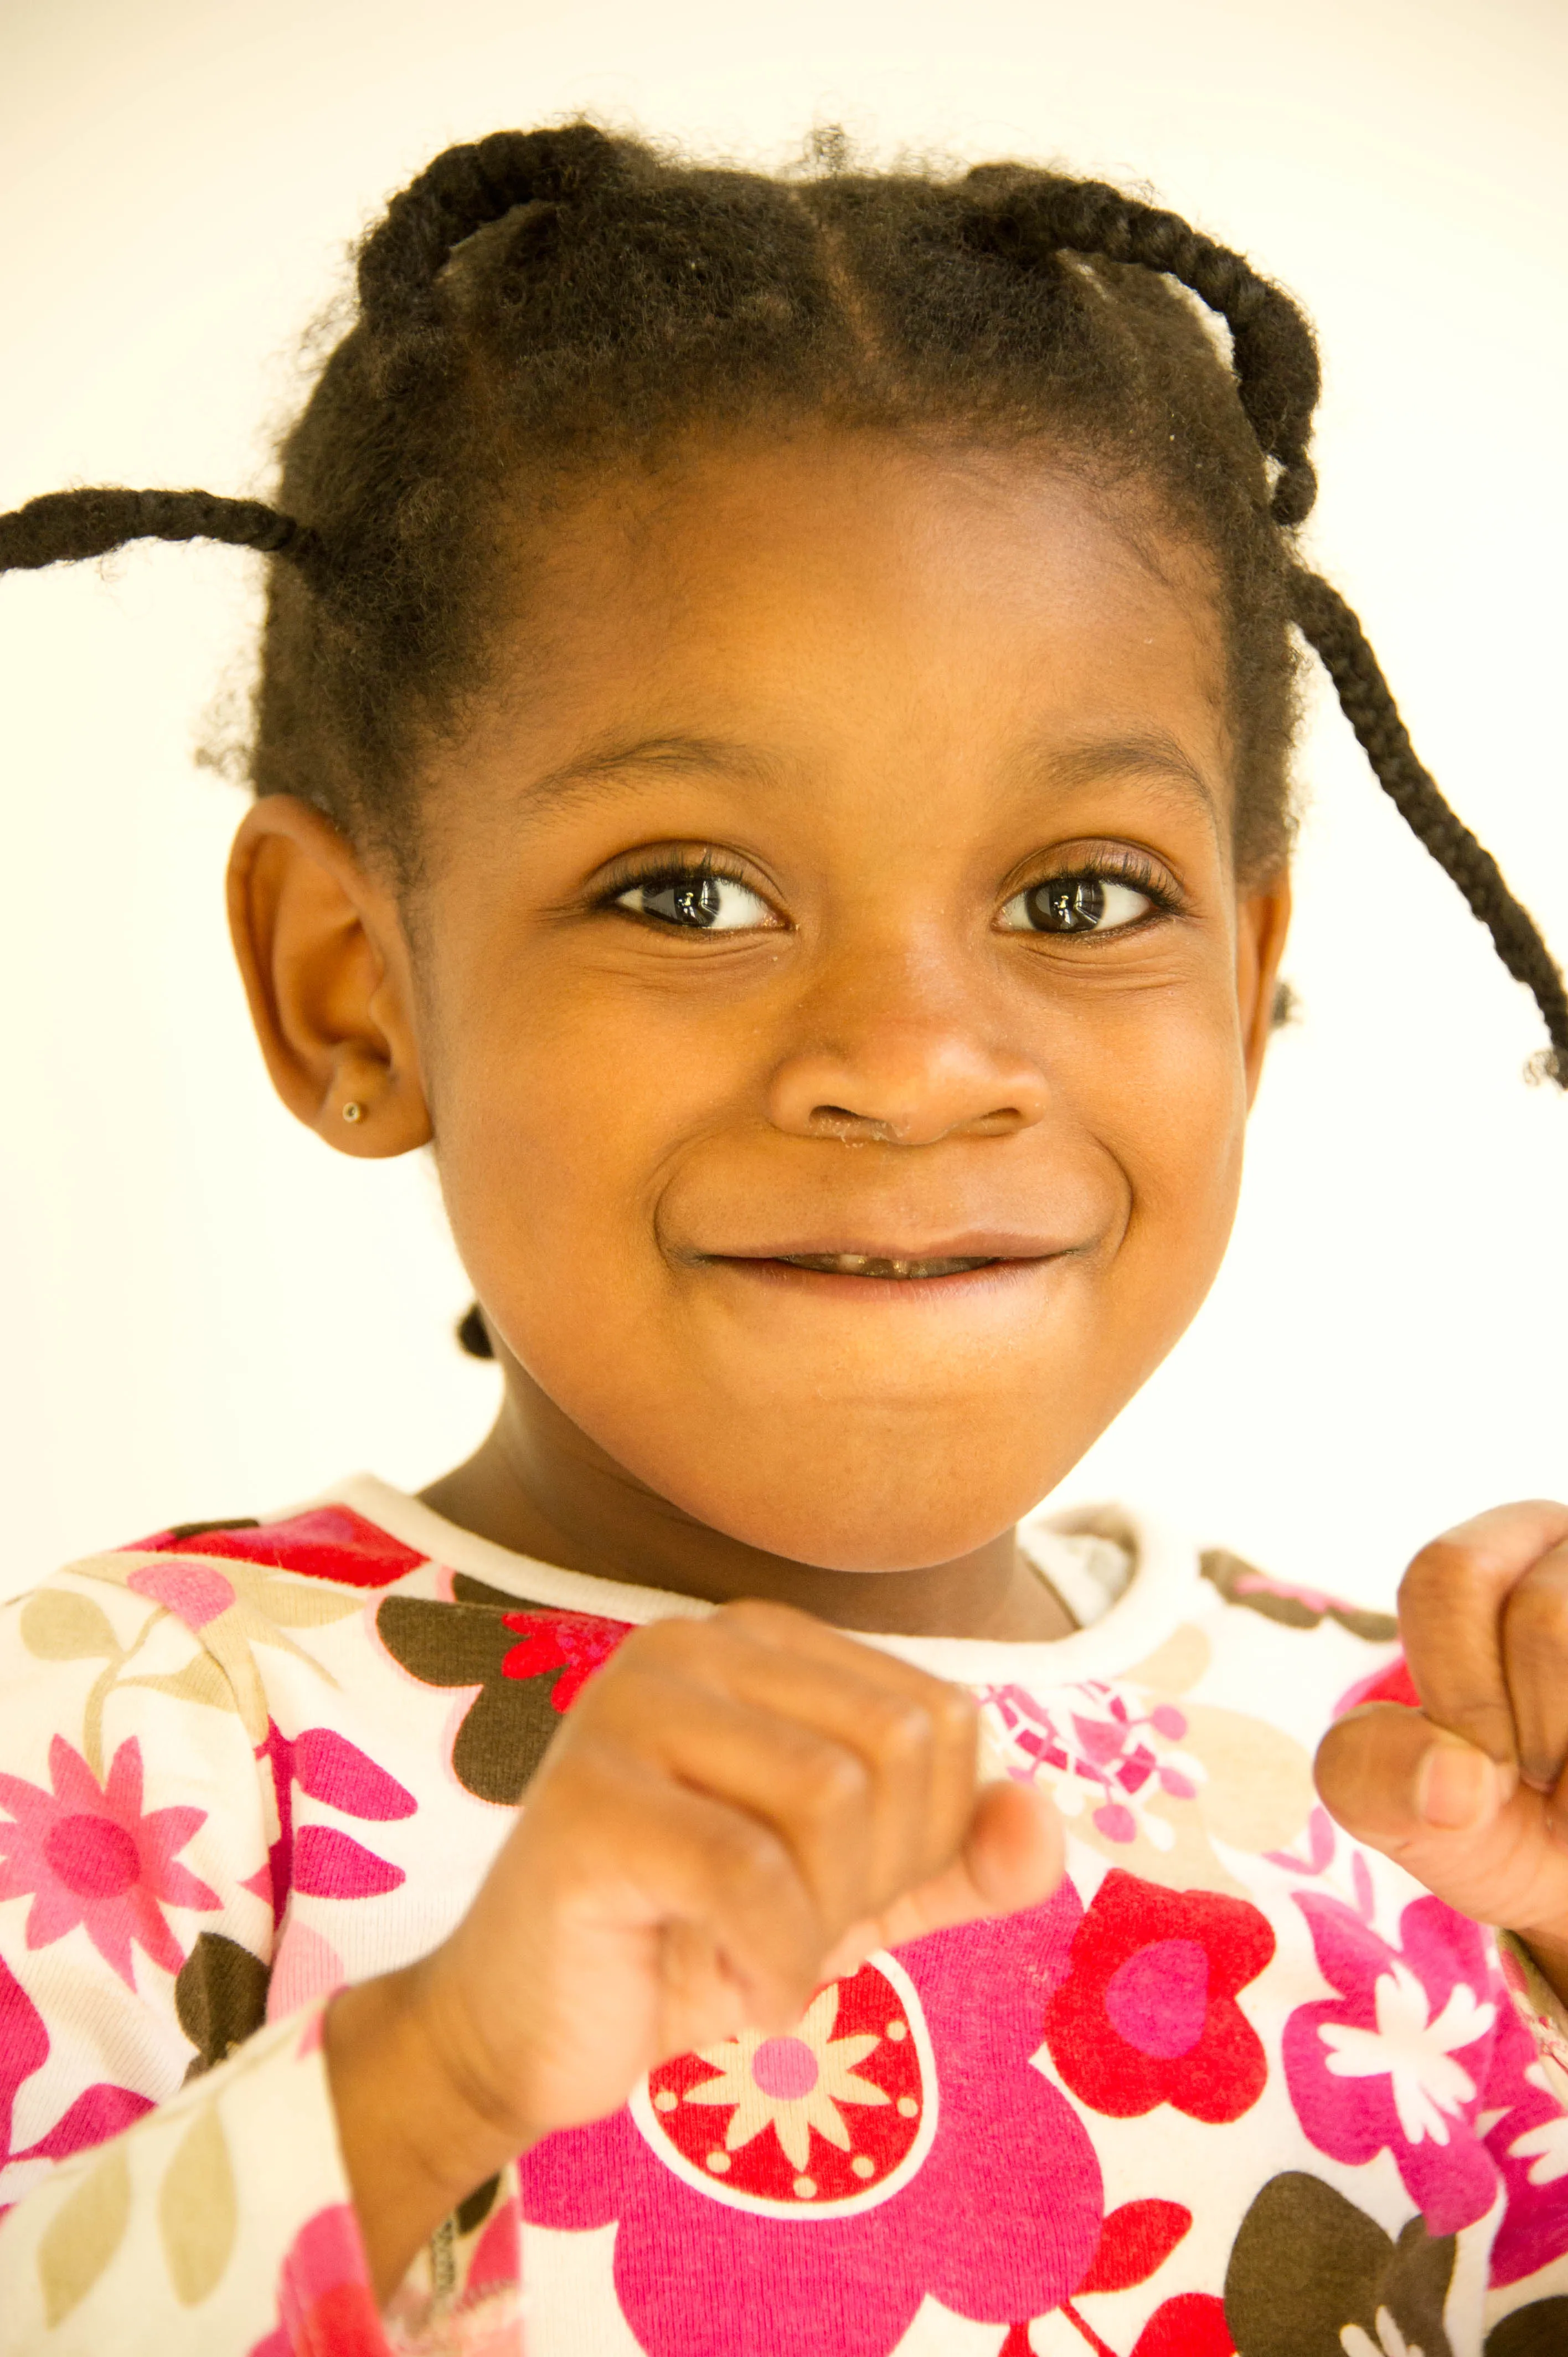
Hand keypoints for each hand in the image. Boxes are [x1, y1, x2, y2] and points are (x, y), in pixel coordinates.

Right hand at [327, 1600, 1060, 2298]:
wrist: (530, 2032)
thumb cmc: (695, 1943)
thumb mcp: (855, 1898)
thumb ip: (959, 1858)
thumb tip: (1043, 1819)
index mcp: (760, 1640)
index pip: (940, 1717)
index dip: (928, 1839)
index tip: (835, 1895)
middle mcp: (692, 1643)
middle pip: (897, 1748)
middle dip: (876, 1881)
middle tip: (794, 1935)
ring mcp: (626, 1707)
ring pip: (832, 1801)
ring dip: (821, 1928)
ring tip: (756, 1957)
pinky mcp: (587, 1801)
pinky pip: (751, 1877)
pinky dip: (771, 1967)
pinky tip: (725, 1991)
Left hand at [1315, 1502, 1567, 1996]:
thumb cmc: (1493, 1817)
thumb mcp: (1402, 1805)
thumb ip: (1371, 1775)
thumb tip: (1454, 1780)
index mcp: (1497, 1553)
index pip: (1446, 1574)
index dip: (1457, 1689)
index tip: (1478, 1767)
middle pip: (1548, 1615)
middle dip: (1531, 1728)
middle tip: (1538, 1782)